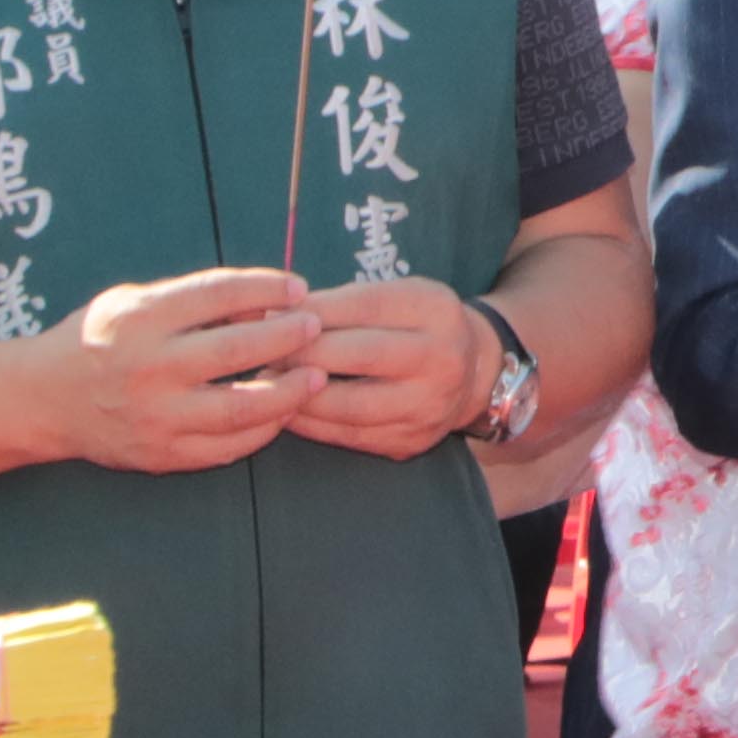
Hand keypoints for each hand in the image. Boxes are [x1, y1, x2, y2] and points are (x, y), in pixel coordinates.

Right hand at [43, 266, 321, 475]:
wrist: (42, 400)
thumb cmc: (99, 340)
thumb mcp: (133, 302)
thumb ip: (192, 300)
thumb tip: (265, 301)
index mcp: (139, 321)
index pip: (216, 294)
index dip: (265, 287)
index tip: (297, 287)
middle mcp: (146, 369)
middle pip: (234, 351)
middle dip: (286, 337)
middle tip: (316, 327)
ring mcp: (154, 416)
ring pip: (241, 408)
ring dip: (289, 391)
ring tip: (317, 376)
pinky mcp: (161, 454)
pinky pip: (228, 446)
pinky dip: (264, 429)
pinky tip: (284, 412)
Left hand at [273, 275, 494, 456]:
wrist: (474, 375)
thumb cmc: (416, 326)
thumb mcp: (395, 298)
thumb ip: (341, 303)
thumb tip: (269, 316)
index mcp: (437, 310)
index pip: (365, 306)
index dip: (311, 312)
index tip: (271, 315)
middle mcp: (443, 358)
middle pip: (360, 354)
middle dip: (302, 353)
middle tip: (263, 350)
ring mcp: (430, 405)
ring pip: (350, 404)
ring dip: (298, 394)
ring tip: (268, 382)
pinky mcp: (411, 440)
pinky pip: (349, 436)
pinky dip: (310, 423)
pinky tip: (286, 410)